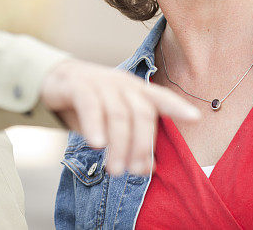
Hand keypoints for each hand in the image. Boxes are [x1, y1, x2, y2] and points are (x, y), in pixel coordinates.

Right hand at [41, 59, 199, 175]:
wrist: (56, 80)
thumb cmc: (94, 104)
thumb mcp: (115, 120)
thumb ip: (132, 138)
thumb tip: (150, 168)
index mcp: (137, 90)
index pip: (162, 98)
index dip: (178, 107)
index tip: (196, 117)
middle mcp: (123, 84)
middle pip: (141, 113)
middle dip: (141, 145)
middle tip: (135, 171)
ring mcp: (101, 83)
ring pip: (118, 114)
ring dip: (119, 145)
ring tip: (116, 170)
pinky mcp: (78, 86)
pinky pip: (91, 105)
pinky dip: (95, 125)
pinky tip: (97, 145)